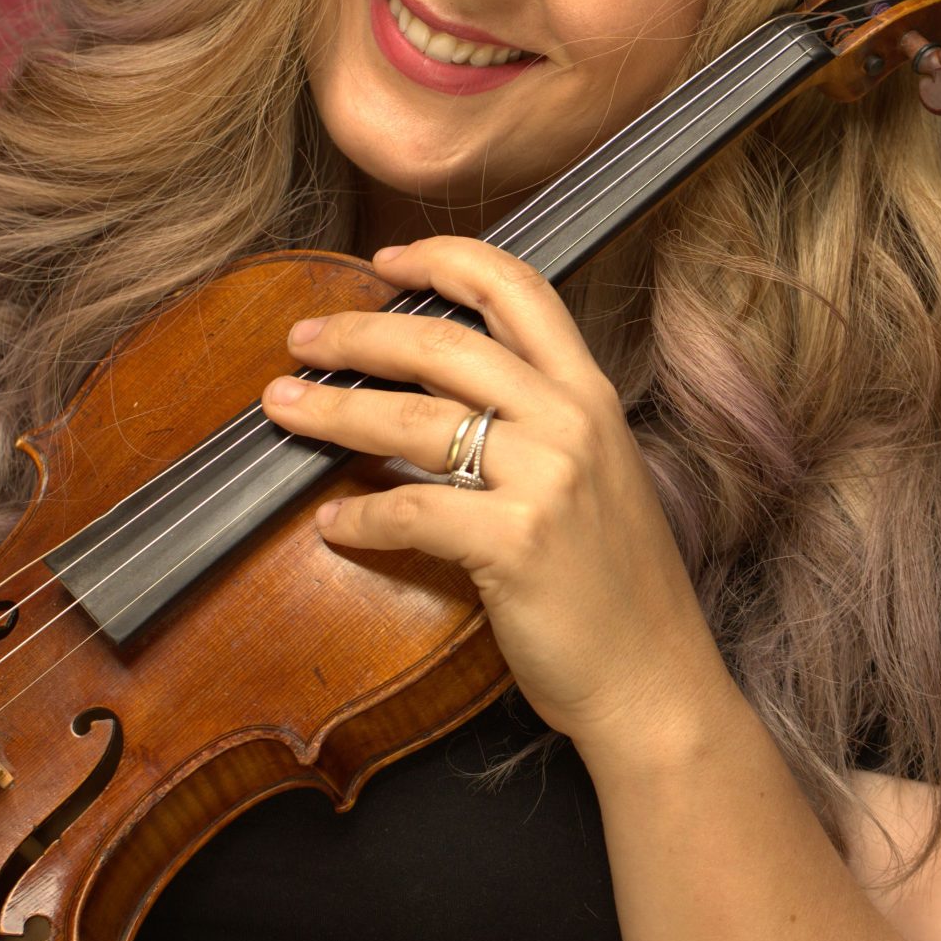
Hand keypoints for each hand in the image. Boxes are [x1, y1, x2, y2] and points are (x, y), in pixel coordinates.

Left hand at [259, 237, 731, 761]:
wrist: (656, 681)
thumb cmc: (615, 588)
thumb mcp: (596, 477)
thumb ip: (537, 426)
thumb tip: (440, 399)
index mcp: (591, 395)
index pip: (519, 289)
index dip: (448, 260)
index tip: (386, 259)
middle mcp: (573, 420)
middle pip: (445, 345)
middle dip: (360, 333)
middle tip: (301, 339)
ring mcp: (548, 479)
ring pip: (414, 419)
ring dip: (334, 410)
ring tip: (284, 408)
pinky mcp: (516, 541)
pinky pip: (412, 511)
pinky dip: (361, 518)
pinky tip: (333, 525)